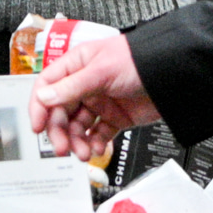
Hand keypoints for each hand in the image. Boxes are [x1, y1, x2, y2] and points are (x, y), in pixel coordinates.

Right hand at [30, 25, 158, 159]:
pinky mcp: (115, 117)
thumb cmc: (139, 59)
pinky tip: (98, 148)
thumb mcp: (101, 71)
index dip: (40, 107)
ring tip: (84, 153)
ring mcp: (100, 102)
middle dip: (60, 132)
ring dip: (77, 142)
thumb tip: (44, 98)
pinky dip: (96, 144)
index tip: (38, 127)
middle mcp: (85, 85)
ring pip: (78, 127)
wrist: (173, 73)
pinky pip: (98, 135)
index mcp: (77, 66)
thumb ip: (71, 86)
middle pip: (61, 112)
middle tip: (63, 148)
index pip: (48, 87)